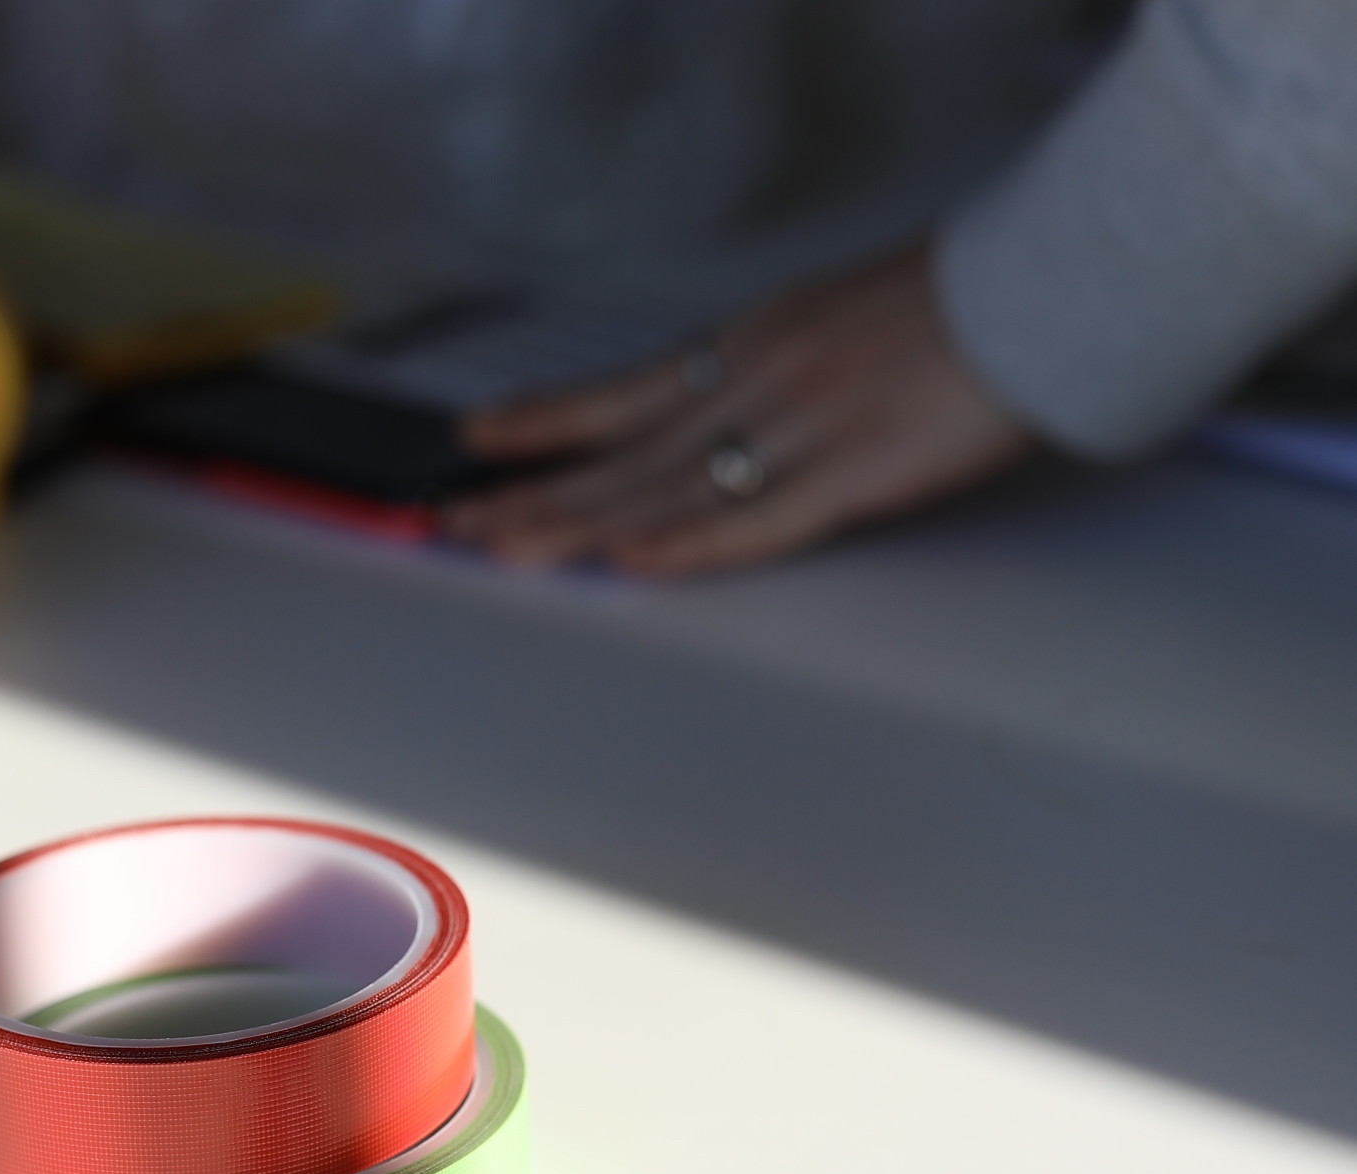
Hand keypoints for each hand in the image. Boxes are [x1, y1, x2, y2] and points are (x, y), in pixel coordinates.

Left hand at [443, 244, 1034, 577]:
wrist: (1042, 289)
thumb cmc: (949, 310)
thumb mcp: (832, 323)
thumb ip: (769, 373)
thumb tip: (723, 421)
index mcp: (752, 348)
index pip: (624, 394)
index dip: (547, 420)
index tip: (482, 439)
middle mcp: (756, 384)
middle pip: (622, 453)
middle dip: (534, 490)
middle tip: (454, 519)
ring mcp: (802, 430)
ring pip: (668, 489)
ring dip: (581, 523)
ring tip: (503, 547)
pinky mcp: (857, 475)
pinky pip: (761, 520)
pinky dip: (694, 542)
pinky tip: (633, 559)